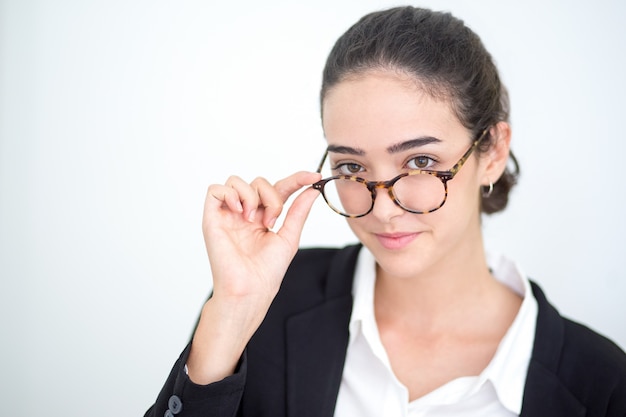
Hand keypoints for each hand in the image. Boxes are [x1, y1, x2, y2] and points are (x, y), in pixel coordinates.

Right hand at [187, 171, 320, 383]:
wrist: (249, 289)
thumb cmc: (266, 272)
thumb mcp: (289, 236)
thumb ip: (298, 211)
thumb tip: (312, 189)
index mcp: (264, 218)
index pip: (279, 189)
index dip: (296, 179)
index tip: (313, 176)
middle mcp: (245, 214)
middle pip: (259, 182)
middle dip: (271, 196)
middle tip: (272, 220)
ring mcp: (228, 215)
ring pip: (236, 181)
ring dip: (250, 195)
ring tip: (252, 220)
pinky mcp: (212, 218)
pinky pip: (216, 190)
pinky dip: (229, 194)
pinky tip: (239, 211)